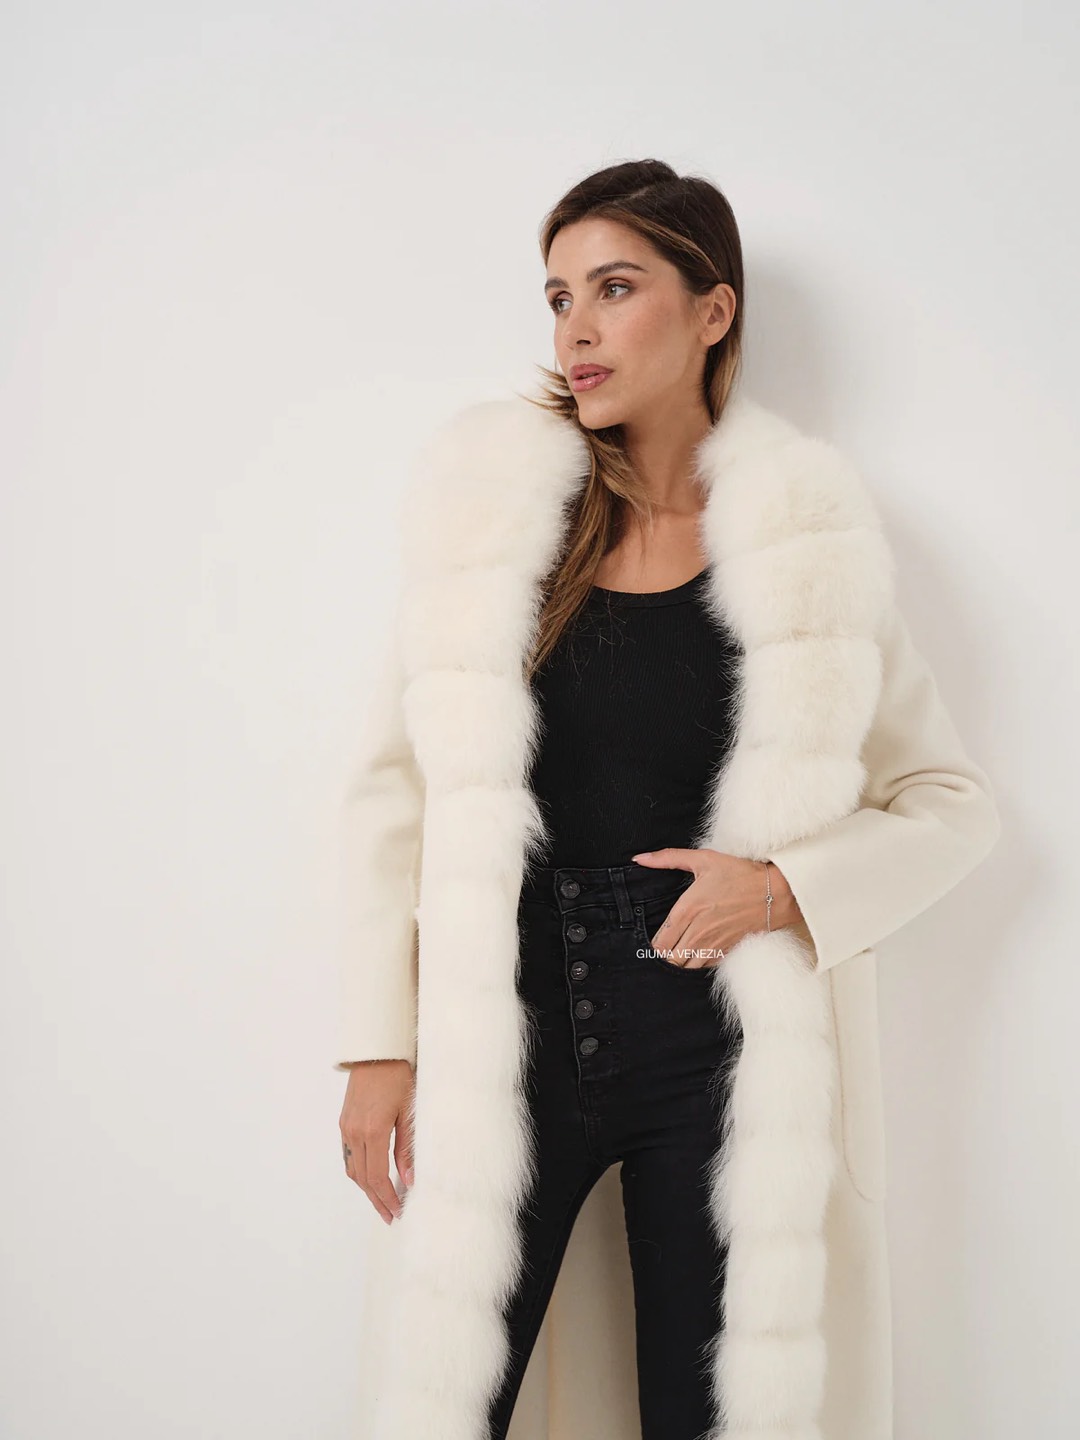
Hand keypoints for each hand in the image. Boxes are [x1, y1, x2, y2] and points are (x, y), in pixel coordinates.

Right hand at [339, 1059, 414, 1223]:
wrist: (377, 1052)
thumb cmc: (398, 1076)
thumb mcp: (409, 1112)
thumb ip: (406, 1149)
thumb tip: (409, 1179)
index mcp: (373, 1131)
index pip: (377, 1177)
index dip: (387, 1198)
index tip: (398, 1211)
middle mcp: (354, 1133)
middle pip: (363, 1178)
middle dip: (377, 1200)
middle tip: (391, 1216)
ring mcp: (346, 1128)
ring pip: (353, 1169)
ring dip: (366, 1188)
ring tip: (383, 1201)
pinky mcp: (344, 1122)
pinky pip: (349, 1156)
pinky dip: (359, 1171)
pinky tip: (371, 1177)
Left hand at [630, 848, 801, 969]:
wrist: (775, 892)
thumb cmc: (739, 873)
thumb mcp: (703, 859)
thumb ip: (667, 858)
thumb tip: (639, 858)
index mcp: (687, 910)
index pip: (659, 942)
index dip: (651, 946)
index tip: (652, 940)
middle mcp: (698, 931)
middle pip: (669, 959)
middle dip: (663, 955)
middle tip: (663, 946)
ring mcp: (713, 944)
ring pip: (686, 967)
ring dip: (679, 962)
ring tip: (677, 951)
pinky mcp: (727, 951)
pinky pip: (703, 967)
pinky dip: (696, 963)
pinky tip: (695, 951)